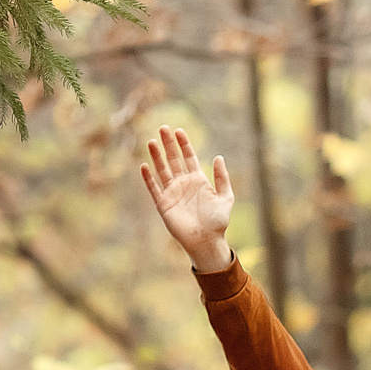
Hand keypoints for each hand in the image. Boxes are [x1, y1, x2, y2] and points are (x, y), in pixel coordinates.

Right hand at [140, 125, 234, 272]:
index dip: (184, 144)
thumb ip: (222, 178)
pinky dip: (149, 178)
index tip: (179, 131)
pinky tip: (144, 165)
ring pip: (162, 170)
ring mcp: (172, 193)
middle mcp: (183, 184)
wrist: (207, 241)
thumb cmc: (218, 222)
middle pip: (173, 159)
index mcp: (198, 180)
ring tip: (152, 141)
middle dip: (168, 144)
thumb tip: (219, 157)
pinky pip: (154, 188)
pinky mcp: (163, 204)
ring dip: (157, 156)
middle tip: (163, 127)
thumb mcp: (226, 198)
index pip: (188, 157)